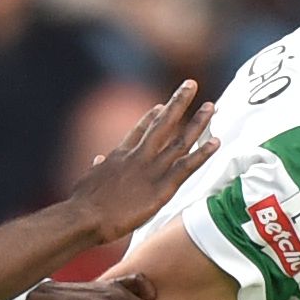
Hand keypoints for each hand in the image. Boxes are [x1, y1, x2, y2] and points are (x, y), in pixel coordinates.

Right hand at [59, 81, 215, 238]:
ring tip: (211, 106)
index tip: (161, 105)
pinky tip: (216, 142)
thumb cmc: (82, 203)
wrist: (84, 215)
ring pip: (180, 141)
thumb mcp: (88, 179)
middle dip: (178, 103)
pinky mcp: (161, 188)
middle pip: (163, 124)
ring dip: (197, 122)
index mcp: (120, 155)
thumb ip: (98, 167)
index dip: (151, 117)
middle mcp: (139, 156)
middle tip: (190, 84)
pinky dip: (202, 154)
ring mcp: (152, 170)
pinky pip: (186, 167)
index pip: (139, 131)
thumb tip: (99, 159)